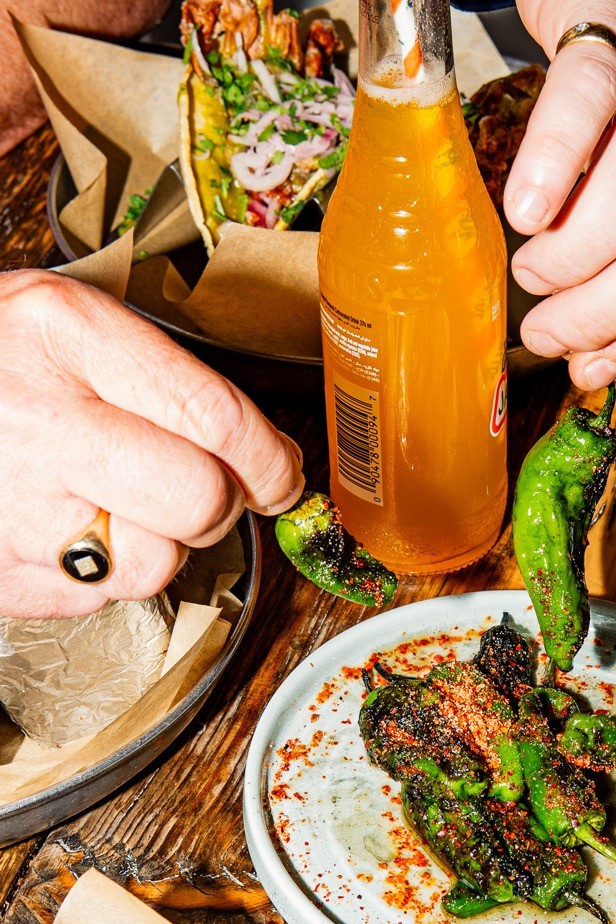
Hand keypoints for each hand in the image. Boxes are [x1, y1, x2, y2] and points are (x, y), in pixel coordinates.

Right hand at [0, 270, 303, 617]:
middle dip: (220, 505)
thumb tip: (268, 460)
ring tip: (117, 505)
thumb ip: (169, 382)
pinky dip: (100, 572)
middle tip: (203, 492)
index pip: (214, 418)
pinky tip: (67, 527)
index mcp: (65, 333)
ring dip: (160, 546)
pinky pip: (96, 598)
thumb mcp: (70, 325)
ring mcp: (8, 504)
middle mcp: (36, 419)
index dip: (269, 460)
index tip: (280, 474)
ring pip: (154, 566)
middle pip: (197, 500)